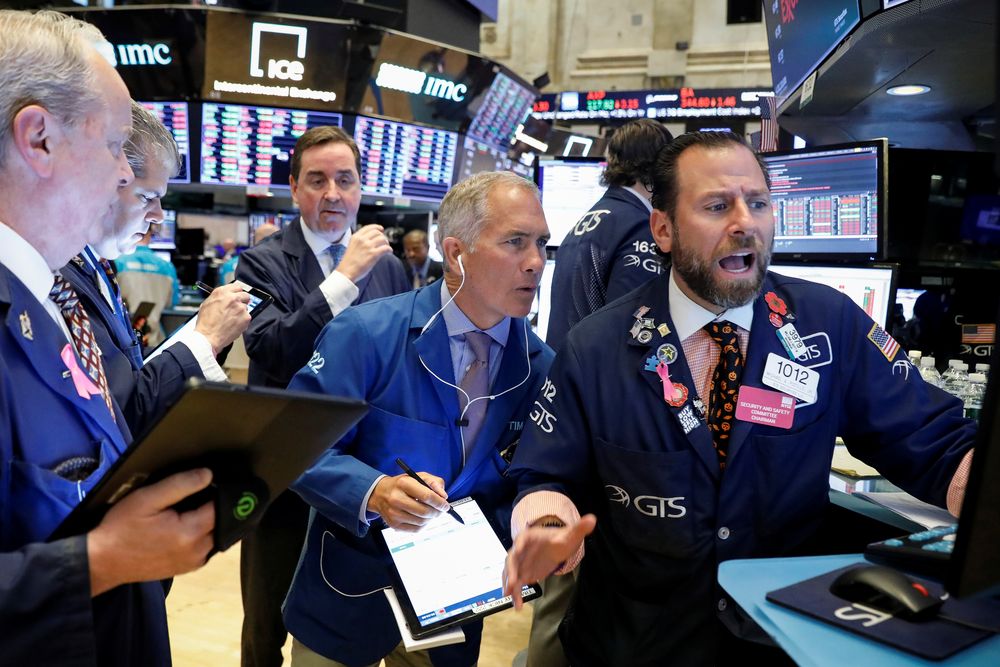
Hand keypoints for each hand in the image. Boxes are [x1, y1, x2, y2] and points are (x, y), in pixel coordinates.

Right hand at [87, 468, 215, 595]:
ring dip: (207, 522)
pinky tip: (182, 526)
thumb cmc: (121, 528)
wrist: (103, 562)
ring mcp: (193, 563)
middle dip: (213, 507)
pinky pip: (205, 546)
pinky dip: (200, 535)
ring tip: (187, 511)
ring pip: (215, 535)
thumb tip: (208, 475)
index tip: (210, 483)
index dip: (219, 492)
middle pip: (221, 522)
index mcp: (190, 533)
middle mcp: (198, 551)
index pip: (221, 507)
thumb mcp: (147, 499)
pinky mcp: (187, 568)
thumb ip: (180, 485)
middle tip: (195, 497)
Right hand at [194, 282, 251, 352]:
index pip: (237, 287)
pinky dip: (242, 321)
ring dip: (241, 312)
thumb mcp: (207, 304)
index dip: (237, 292)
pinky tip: (234, 325)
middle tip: (238, 307)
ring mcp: (240, 307)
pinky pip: (247, 317)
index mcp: (222, 292)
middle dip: (243, 301)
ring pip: (246, 307)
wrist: (208, 337)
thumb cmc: (205, 323)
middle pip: (245, 295)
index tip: (238, 295)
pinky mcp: (246, 317)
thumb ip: (219, 297)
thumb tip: (226, 296)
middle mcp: (232, 298)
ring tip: (231, 320)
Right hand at [336, 225, 391, 282]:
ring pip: (383, 239)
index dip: (377, 227)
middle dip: (382, 236)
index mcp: (356, 237)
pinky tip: (389, 252)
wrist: (346, 272)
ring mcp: (368, 246)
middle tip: (384, 242)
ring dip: (386, 243)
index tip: (381, 229)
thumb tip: (371, 239)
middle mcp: (362, 240)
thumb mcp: (352, 246)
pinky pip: (386, 248)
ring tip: (386, 247)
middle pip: (377, 232)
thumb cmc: (349, 262)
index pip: (369, 227)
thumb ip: (360, 241)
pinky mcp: (373, 254)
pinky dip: (389, 249)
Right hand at [367, 472, 449, 530]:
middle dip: (437, 512)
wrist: (380, 493)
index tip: (445, 504)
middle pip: (424, 511)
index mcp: (403, 483)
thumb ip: (434, 482)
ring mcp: (393, 513)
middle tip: (441, 510)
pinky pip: (415, 529)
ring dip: (431, 518)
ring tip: (432, 513)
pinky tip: (424, 518)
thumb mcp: (418, 476)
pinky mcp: (393, 524)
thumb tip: (443, 496)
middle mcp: (396, 499)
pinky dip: (424, 525)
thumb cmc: (402, 484)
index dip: (439, 502)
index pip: (426, 496)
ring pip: (421, 522)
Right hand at [502, 514, 596, 608]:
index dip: (519, 545)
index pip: (522, 539)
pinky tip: (518, 606)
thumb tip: (592, 519)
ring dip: (510, 584)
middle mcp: (522, 549)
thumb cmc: (562, 538)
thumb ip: (580, 527)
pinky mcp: (523, 573)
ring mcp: (521, 562)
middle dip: (511, 570)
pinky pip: (517, 583)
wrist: (558, 547)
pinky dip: (516, 594)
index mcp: (531, 536)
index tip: (517, 551)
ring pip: (511, 573)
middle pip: (513, 558)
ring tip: (511, 598)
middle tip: (513, 583)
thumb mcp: (571, 534)